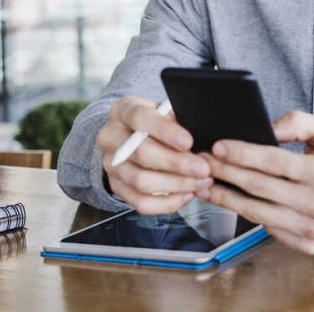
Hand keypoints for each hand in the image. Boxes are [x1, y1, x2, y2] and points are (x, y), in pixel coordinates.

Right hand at [96, 96, 212, 213]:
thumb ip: (176, 120)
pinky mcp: (116, 187)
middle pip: (141, 153)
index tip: (188, 142)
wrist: (130, 137)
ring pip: (141, 181)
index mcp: (123, 110)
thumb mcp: (163, 112)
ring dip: (176, 185)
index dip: (165, 132)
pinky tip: (187, 194)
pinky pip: (141, 203)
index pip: (140, 118)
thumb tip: (200, 134)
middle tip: (203, 169)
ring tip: (200, 183)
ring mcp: (111, 164)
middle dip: (176, 164)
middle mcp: (111, 137)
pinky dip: (167, 203)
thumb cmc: (154, 122)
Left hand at [197, 110, 313, 254]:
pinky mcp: (307, 244)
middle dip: (226, 173)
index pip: (274, 163)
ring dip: (226, 198)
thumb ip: (300, 122)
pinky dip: (245, 214)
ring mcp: (312, 229)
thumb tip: (268, 127)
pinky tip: (230, 201)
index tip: (218, 146)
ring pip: (257, 213)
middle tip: (201, 161)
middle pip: (259, 188)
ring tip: (206, 184)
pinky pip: (268, 228)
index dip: (243, 154)